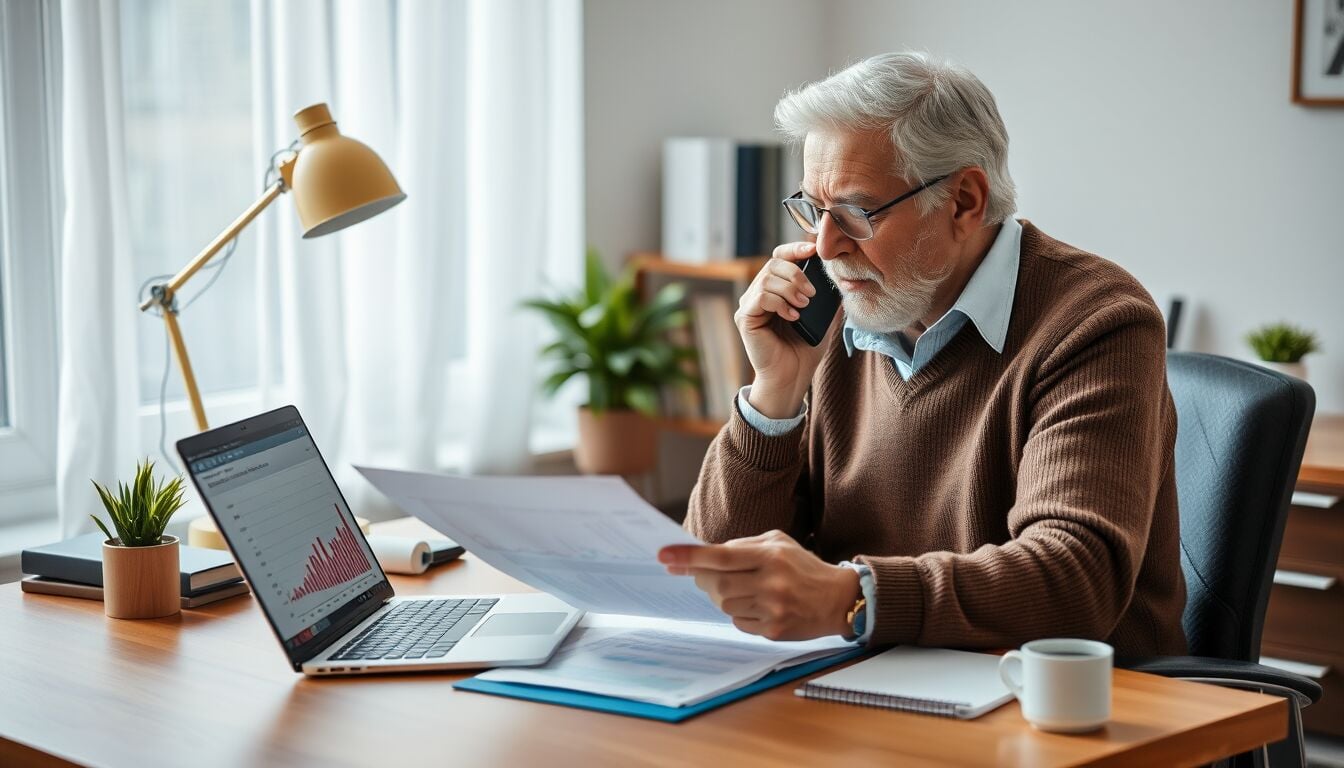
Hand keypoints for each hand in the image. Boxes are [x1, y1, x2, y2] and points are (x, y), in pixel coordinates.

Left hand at [658, 530, 859, 640]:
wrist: (838, 598)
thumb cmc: (802, 567)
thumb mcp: (778, 543)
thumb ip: (743, 546)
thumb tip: (705, 554)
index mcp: (770, 555)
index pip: (720, 556)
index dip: (689, 557)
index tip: (664, 556)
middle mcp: (771, 581)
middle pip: (717, 584)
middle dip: (702, 579)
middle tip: (701, 575)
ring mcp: (773, 608)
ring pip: (725, 605)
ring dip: (723, 596)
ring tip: (742, 589)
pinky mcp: (774, 630)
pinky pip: (739, 623)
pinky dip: (740, 614)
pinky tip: (758, 606)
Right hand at [735, 242, 839, 418]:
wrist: (793, 375)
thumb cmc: (805, 347)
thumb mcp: (823, 315)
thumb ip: (828, 295)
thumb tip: (844, 275)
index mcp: (776, 287)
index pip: (780, 257)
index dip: (795, 248)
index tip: (813, 250)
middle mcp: (759, 292)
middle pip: (774, 263)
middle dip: (797, 274)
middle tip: (812, 294)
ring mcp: (749, 304)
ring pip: (767, 279)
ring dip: (790, 289)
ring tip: (804, 306)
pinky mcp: (744, 317)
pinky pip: (760, 297)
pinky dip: (779, 303)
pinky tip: (792, 316)